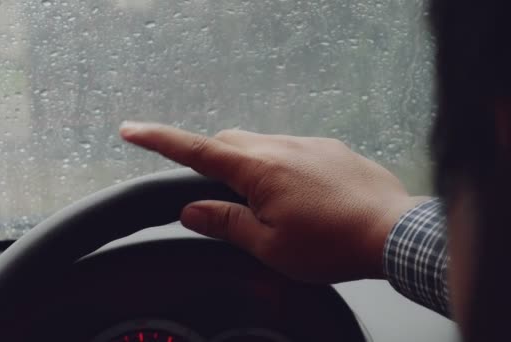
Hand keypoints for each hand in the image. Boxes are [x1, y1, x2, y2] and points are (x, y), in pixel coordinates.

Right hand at [120, 122, 426, 282]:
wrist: (393, 232)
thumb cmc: (332, 244)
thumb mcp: (269, 245)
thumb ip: (225, 223)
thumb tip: (191, 210)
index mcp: (259, 170)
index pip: (197, 150)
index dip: (159, 140)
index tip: (131, 130)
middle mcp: (280, 147)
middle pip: (228, 142)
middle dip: (212, 161)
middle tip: (217, 196)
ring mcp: (307, 144)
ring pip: (259, 144)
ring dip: (248, 166)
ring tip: (269, 205)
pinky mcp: (328, 148)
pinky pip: (290, 149)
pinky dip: (279, 166)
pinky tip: (299, 196)